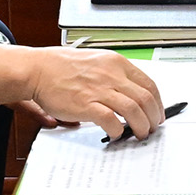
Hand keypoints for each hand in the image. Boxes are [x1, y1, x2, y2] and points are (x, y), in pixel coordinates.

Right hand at [21, 47, 167, 141]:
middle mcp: (111, 75)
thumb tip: (130, 93)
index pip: (149, 84)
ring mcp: (99, 90)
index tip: (157, 113)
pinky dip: (118, 130)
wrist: (38, 69)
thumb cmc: (61, 65)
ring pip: (134, 111)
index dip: (158, 103)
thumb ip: (114, 74)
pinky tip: (117, 134)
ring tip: (139, 134)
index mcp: (116, 63)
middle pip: (146, 99)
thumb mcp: (96, 60)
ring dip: (141, 126)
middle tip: (152, 127)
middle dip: (153, 117)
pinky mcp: (86, 104)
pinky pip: (111, 120)